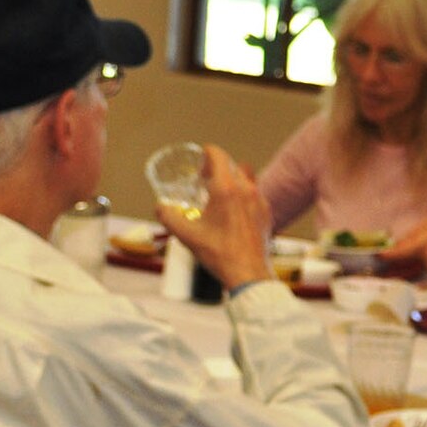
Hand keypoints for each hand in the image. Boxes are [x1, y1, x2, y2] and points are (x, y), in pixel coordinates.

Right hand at [156, 144, 272, 290]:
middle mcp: (245, 189)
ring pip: (246, 178)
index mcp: (225, 189)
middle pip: (232, 165)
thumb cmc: (218, 253)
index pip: (218, 155)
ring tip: (220, 196)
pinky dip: (243, 196)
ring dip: (232, 181)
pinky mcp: (266, 213)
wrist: (247, 273)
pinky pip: (254, 195)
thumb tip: (159, 207)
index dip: (207, 152)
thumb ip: (168, 217)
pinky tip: (234, 213)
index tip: (200, 158)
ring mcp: (259, 200)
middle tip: (205, 180)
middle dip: (218, 168)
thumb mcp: (186, 235)